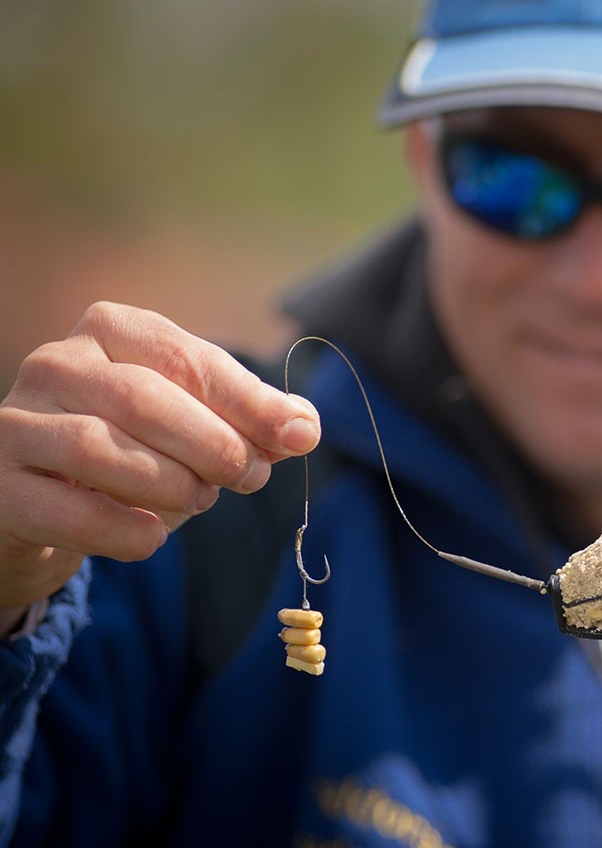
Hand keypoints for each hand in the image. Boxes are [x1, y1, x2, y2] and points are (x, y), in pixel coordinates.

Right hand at [0, 302, 319, 618]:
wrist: (42, 505)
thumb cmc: (134, 453)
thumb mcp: (197, 427)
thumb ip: (250, 423)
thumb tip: (304, 426)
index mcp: (112, 331)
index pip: (188, 358)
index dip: (250, 401)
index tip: (300, 437)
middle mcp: (56, 365)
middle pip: (144, 398)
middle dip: (213, 445)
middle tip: (250, 478)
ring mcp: (16, 424)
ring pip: (99, 447)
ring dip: (170, 484)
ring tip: (200, 500)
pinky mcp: (0, 487)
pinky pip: (68, 510)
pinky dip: (123, 530)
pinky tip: (153, 538)